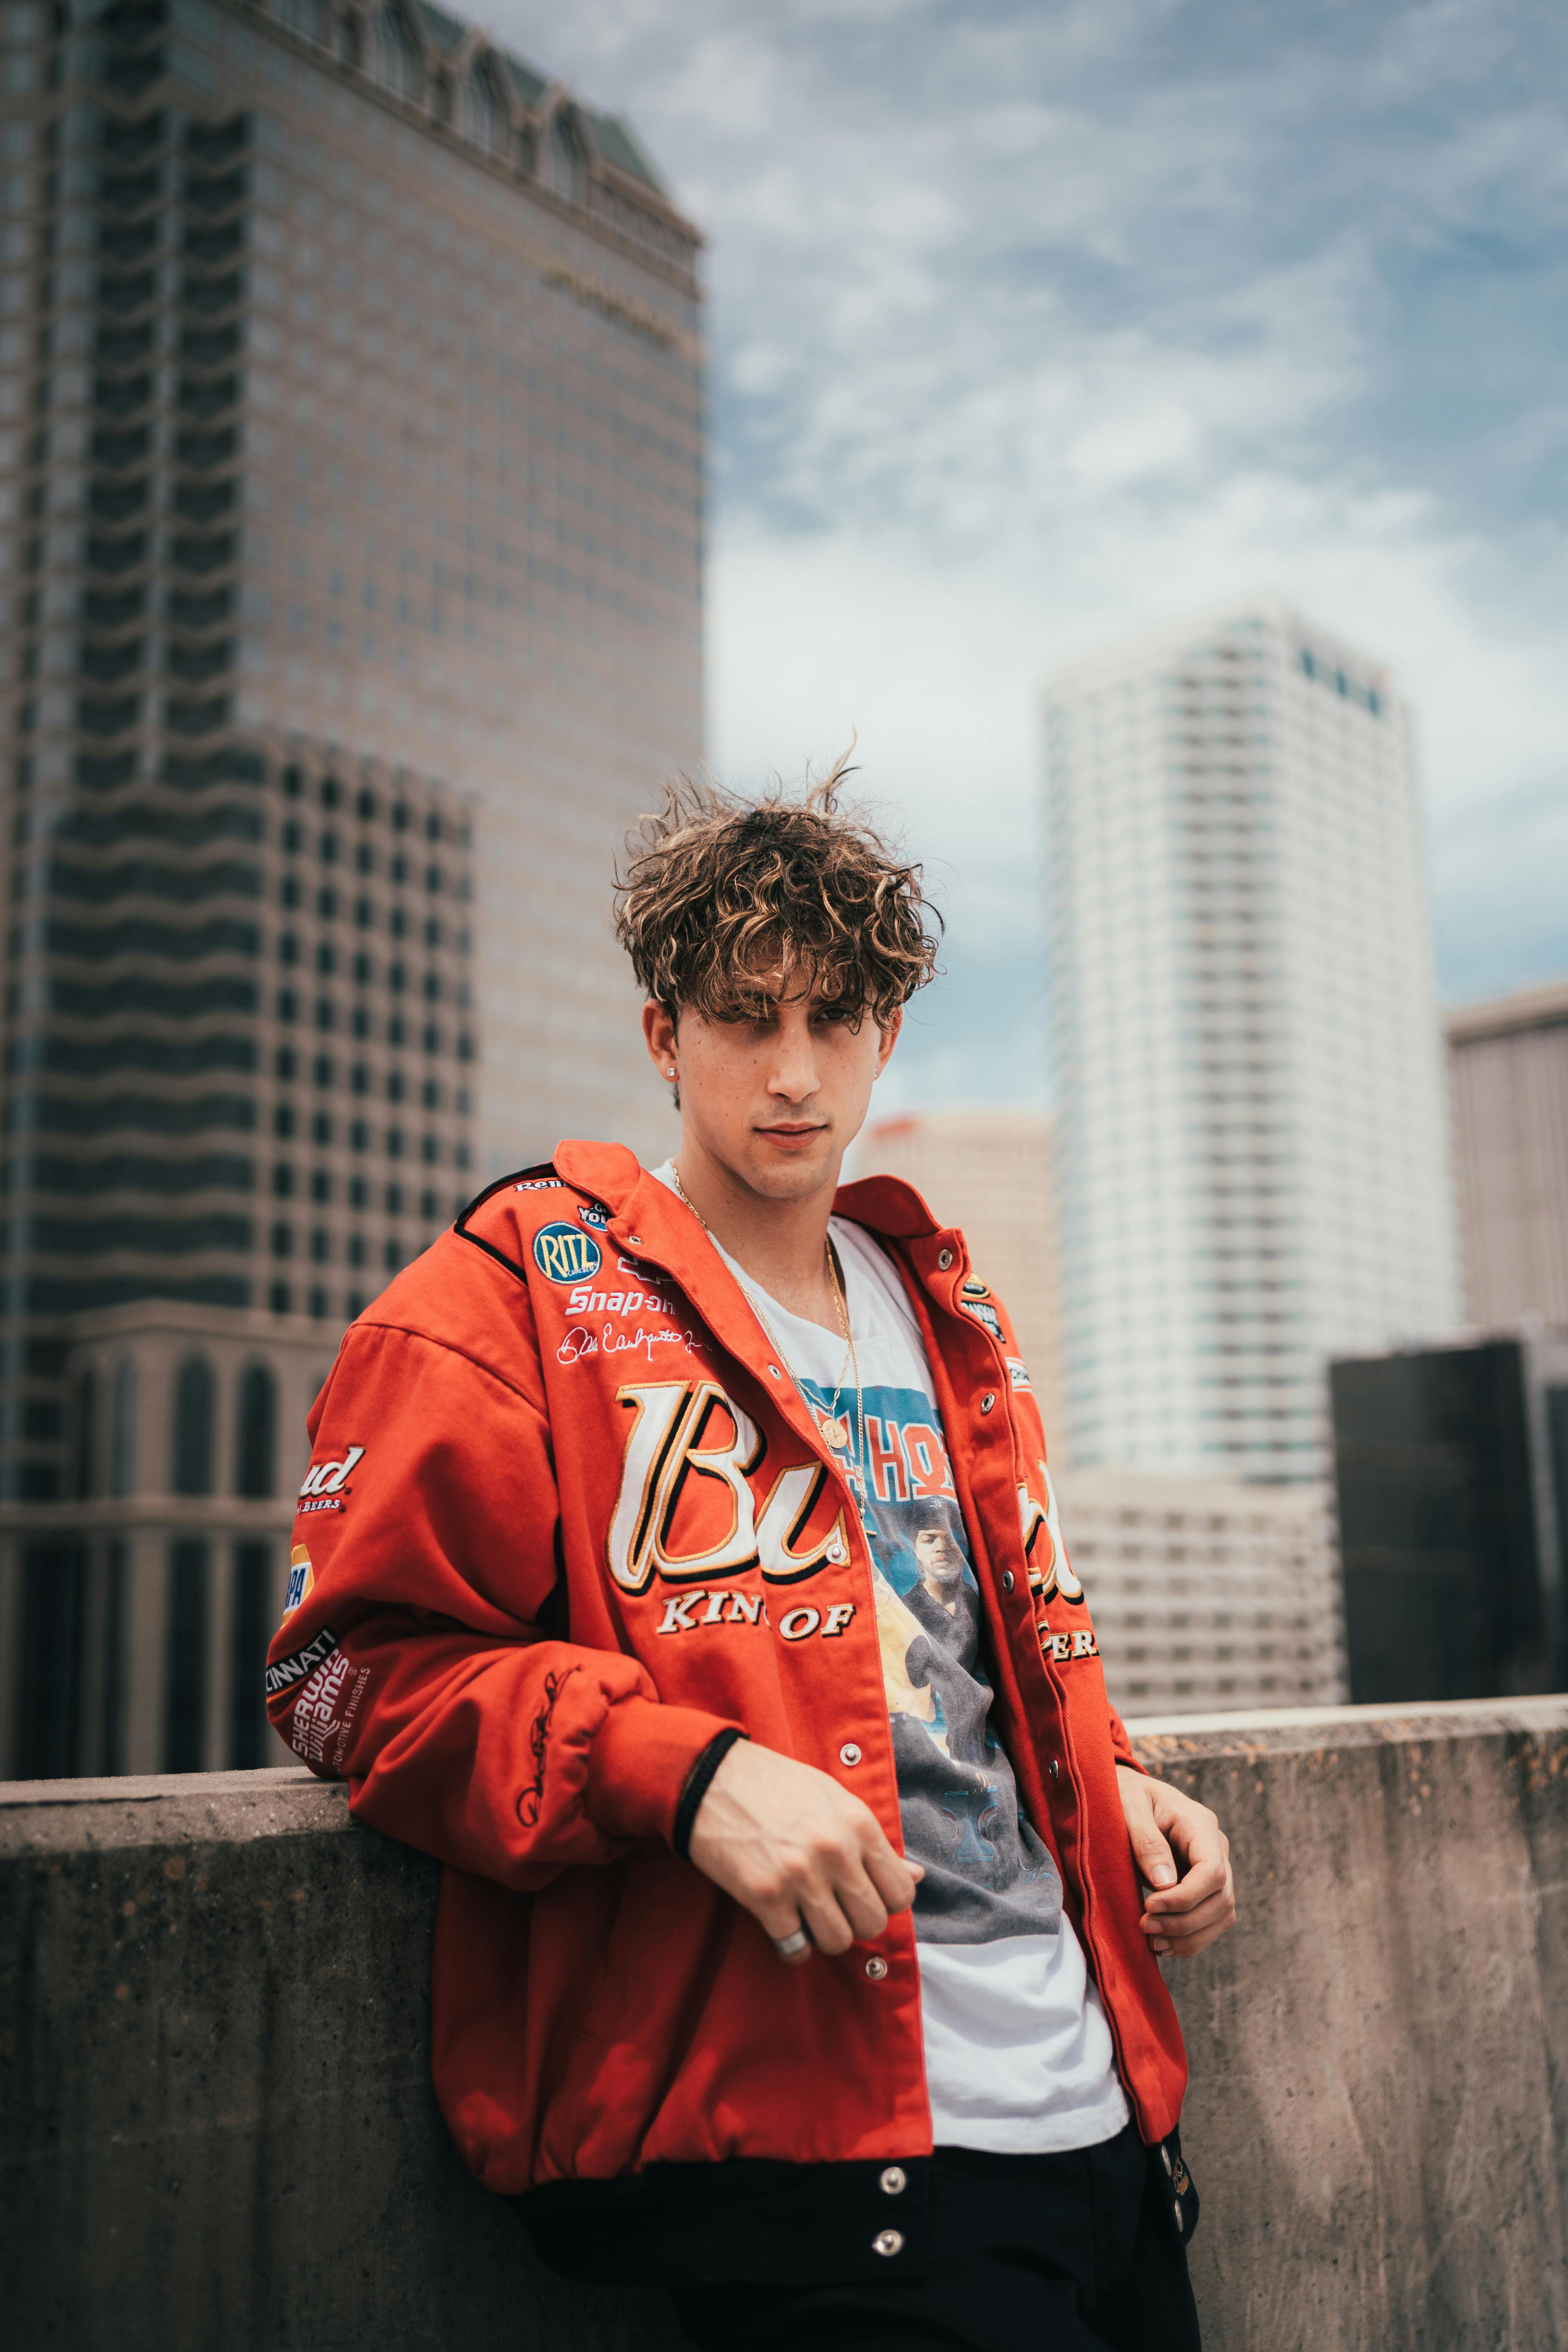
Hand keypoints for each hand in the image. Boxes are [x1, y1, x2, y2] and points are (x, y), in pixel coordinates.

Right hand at [687, 1739, 922, 1965]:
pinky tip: (783, 1924)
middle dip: (855, 1922)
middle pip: (873, 1923)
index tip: (863, 1894)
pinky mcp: (765, 1896)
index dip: (884, 1901)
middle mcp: (835, 1852)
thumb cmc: (775, 1786)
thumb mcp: (834, 1801)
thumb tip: (917, 1876)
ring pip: (838, 1942)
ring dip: (824, 1936)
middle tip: (833, 1907)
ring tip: (807, 1914)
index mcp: (858, 1825)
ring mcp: (800, 1876)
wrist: (711, 1778)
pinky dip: (791, 1946)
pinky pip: (795, 1949)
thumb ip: (874, 1843)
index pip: (901, 1893)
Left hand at [1116, 1763, 1235, 1959]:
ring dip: (1188, 1937)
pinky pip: (1211, 1923)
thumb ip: (1146, 1840)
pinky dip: (1189, 1941)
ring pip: (1221, 1916)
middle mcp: (1216, 1848)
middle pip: (1221, 1899)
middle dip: (1184, 1922)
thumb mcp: (1129, 1805)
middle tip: (1145, 1927)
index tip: (1150, 1906)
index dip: (1186, 1897)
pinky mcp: (1206, 1889)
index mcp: (1200, 1824)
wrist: (1130, 1795)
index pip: (1212, 1871)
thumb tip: (1164, 1884)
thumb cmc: (1127, 1795)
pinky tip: (1162, 1945)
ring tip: (1152, 1942)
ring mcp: (1216, 1870)